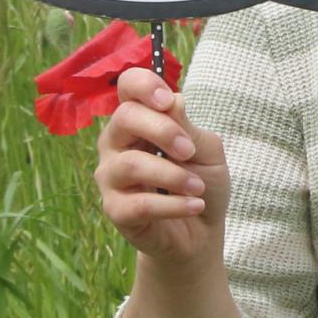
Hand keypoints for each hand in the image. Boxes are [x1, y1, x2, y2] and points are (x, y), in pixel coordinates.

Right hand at [94, 66, 229, 273]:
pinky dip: (174, 206)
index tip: (167, 101)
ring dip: (172, 175)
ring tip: (198, 187)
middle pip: (124, 118)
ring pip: (131, 164)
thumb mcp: (206, 151)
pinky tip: (195, 205)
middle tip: (190, 151)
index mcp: (139, 120)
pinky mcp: (115, 210)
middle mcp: (117, 143)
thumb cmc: (201, 182)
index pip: (128, 87)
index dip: (143, 85)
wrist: (201, 231)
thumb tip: (173, 100)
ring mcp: (111, 176)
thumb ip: (188, 127)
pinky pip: (139, 204)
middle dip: (163, 130)